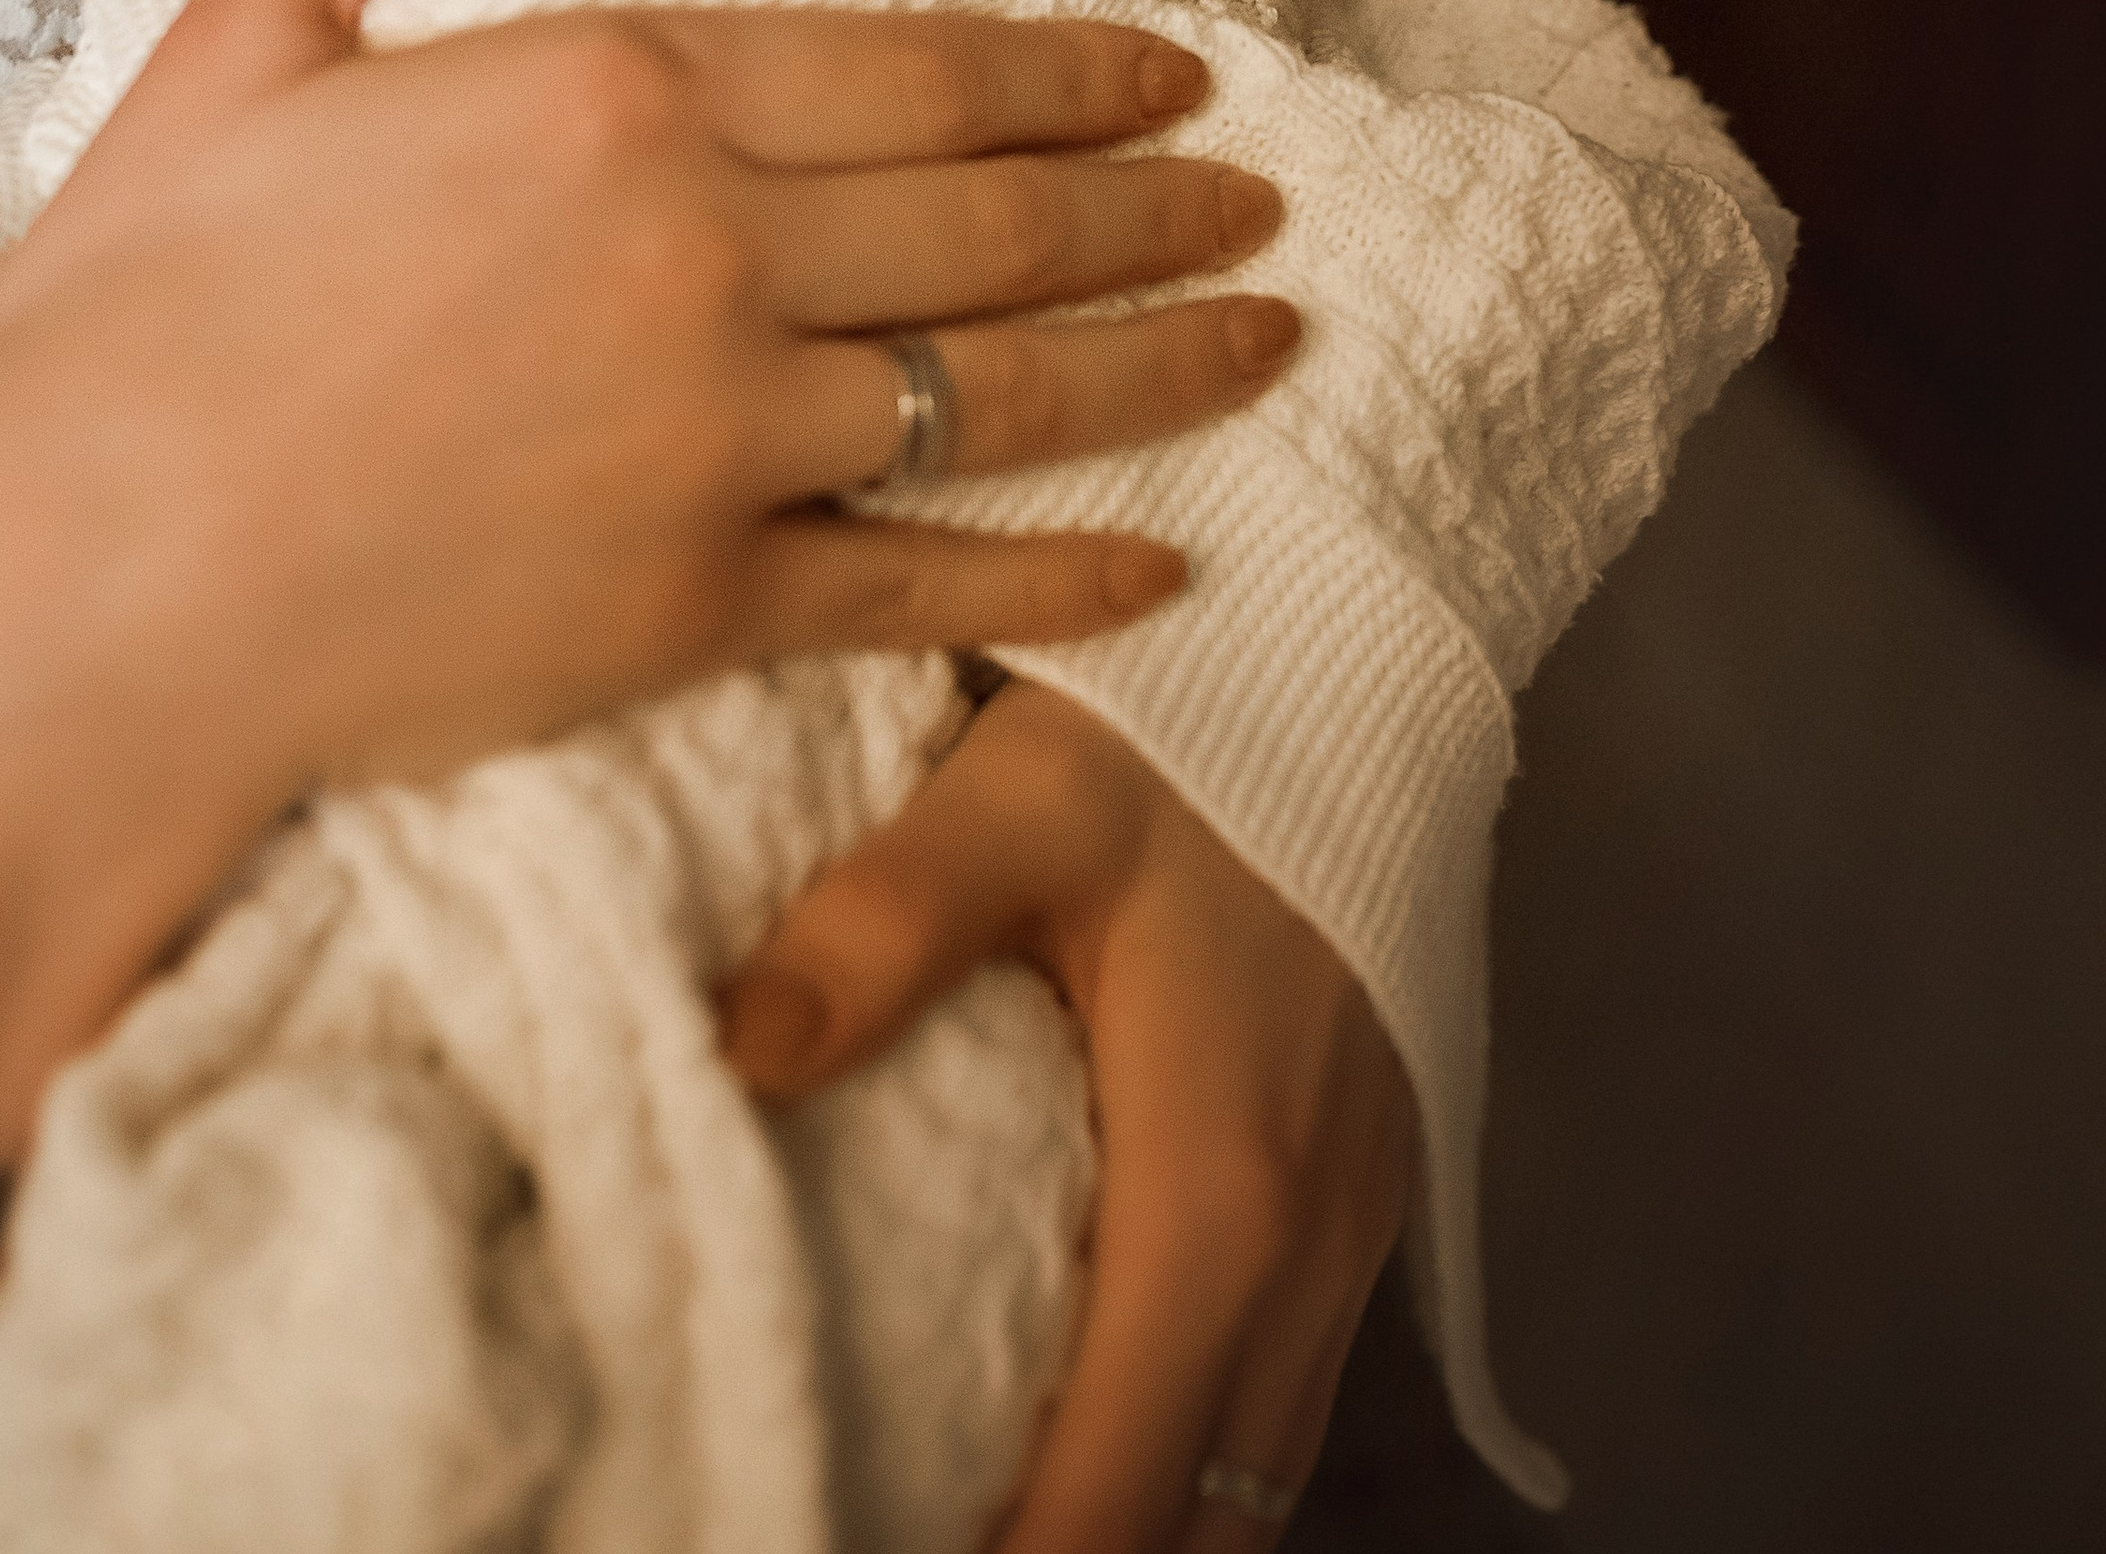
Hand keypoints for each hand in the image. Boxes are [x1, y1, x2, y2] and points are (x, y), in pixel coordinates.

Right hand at [0, 0, 1290, 1327]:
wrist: (77, 594)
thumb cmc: (131, 323)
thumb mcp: (223, 57)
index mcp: (612, 92)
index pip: (902, 62)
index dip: (1058, 65)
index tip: (1166, 66)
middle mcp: (707, 245)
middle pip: (990, 214)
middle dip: (1153, 197)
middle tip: (1269, 188)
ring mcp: (720, 429)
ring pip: (1002, 382)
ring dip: (1161, 357)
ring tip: (1278, 332)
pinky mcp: (700, 603)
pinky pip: (928, 576)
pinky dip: (1061, 574)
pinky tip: (1165, 566)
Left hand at [721, 684, 1414, 1553]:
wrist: (1370, 641)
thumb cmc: (1192, 723)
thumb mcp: (1020, 800)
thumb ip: (880, 929)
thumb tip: (735, 1063)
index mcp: (1216, 1197)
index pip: (1111, 1499)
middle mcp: (1306, 1252)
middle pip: (1198, 1532)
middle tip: (887, 1536)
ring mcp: (1353, 1229)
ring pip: (1252, 1478)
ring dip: (1136, 1520)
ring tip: (977, 1518)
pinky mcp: (1364, 1191)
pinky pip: (1282, 1394)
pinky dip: (1191, 1457)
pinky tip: (1088, 1427)